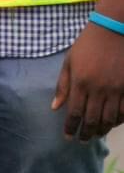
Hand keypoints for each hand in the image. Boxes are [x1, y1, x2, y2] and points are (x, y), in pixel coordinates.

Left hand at [54, 22, 123, 140]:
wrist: (113, 31)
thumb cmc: (87, 45)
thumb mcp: (69, 62)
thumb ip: (63, 86)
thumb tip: (55, 107)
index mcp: (80, 83)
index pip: (74, 112)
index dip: (71, 127)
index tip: (68, 137)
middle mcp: (98, 90)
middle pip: (92, 119)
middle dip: (86, 133)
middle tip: (83, 140)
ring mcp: (116, 90)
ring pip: (110, 119)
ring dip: (102, 130)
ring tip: (96, 135)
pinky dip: (119, 121)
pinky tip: (113, 124)